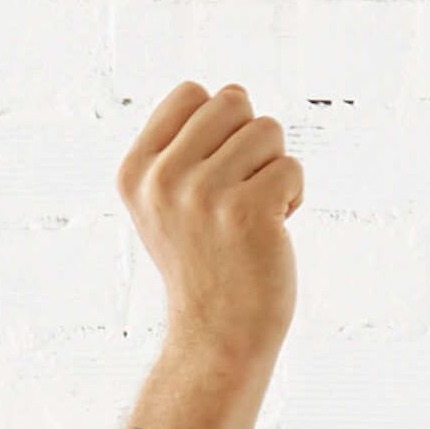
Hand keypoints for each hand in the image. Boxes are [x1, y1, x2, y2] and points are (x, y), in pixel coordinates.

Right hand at [117, 83, 301, 367]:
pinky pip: (292, 167)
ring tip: (254, 213)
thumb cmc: (205, 262)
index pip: (191, 92)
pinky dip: (293, 197)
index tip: (214, 170)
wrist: (218, 336)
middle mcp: (162, 179)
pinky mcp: (246, 212)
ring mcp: (202, 194)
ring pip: (268, 129)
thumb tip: (234, 93)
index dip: (219, 124)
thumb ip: (187, 145)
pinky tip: (273, 231)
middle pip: (233, 100)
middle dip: (251, 140)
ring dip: (274, 169)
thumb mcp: (169, 201)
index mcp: (136, 171)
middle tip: (240, 191)